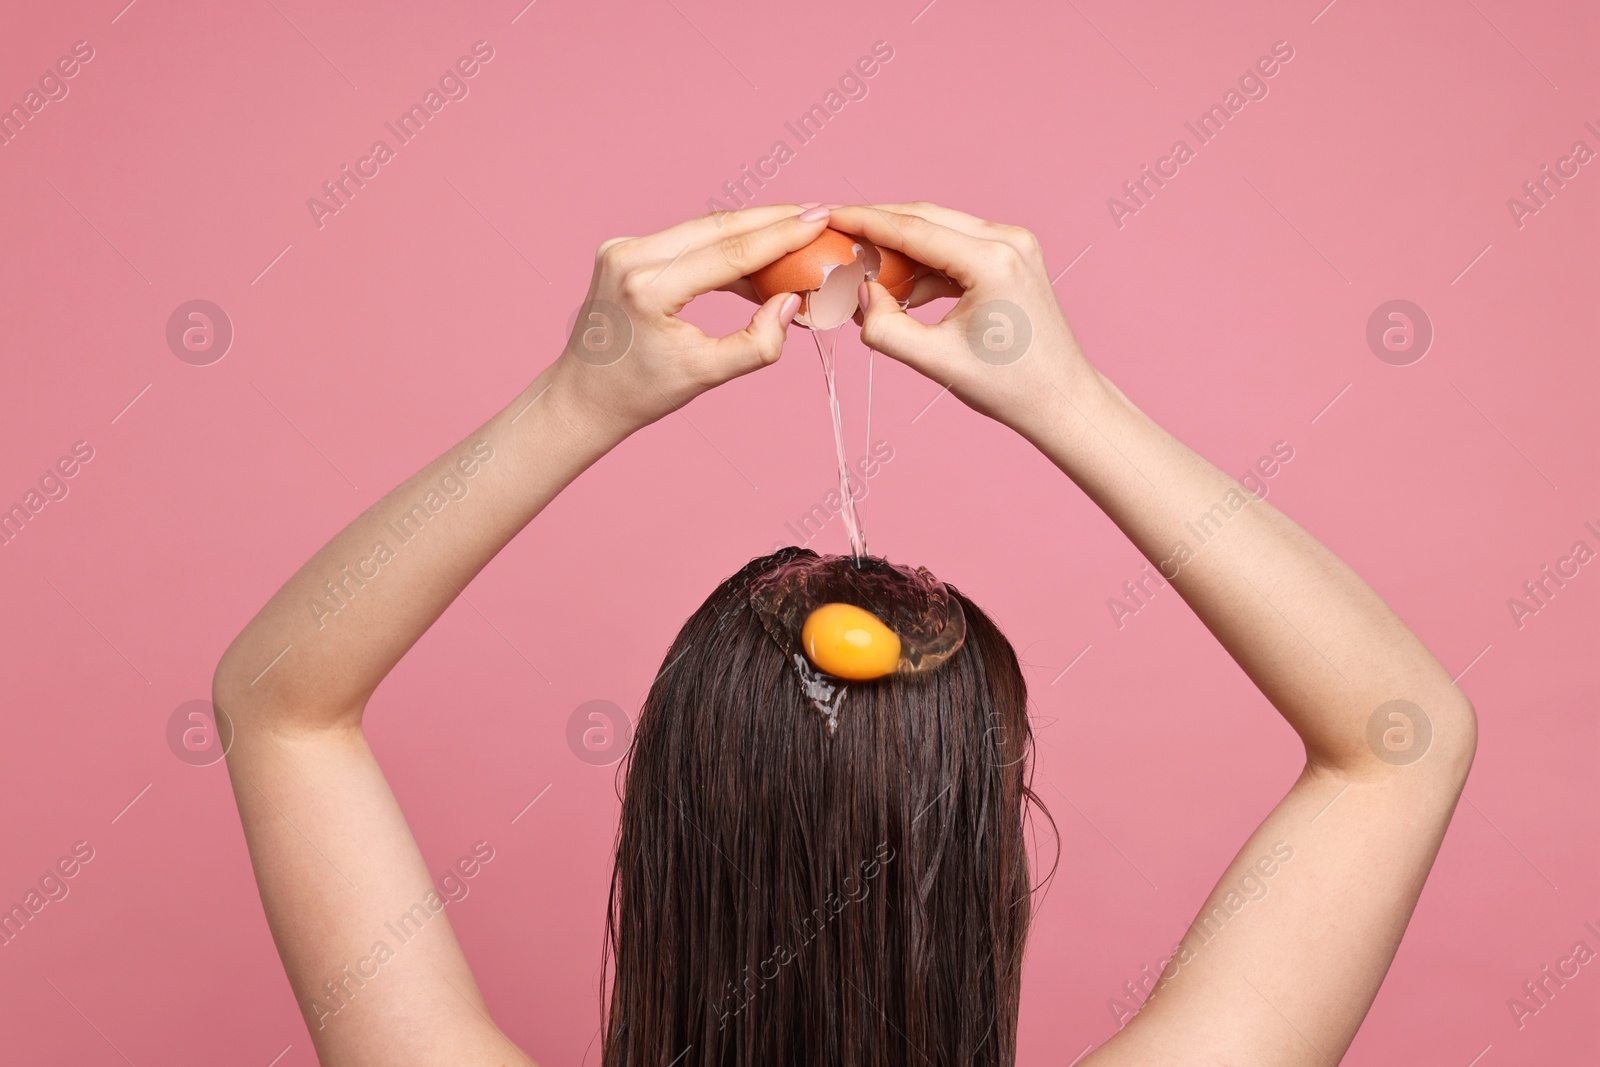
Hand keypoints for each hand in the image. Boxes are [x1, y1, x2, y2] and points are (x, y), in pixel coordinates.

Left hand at [551, 204, 831, 438]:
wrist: (584, 396)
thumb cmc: (641, 392)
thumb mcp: (706, 375)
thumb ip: (757, 343)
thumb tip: (790, 302)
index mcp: (647, 289)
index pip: (729, 252)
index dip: (780, 236)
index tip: (819, 219)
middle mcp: (629, 257)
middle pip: (717, 228)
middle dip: (771, 220)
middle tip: (818, 214)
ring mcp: (622, 248)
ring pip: (702, 229)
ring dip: (750, 230)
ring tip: (796, 232)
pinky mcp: (623, 250)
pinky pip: (686, 240)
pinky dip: (723, 244)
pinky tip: (757, 254)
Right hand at [828, 202, 1099, 437]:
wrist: (1060, 398)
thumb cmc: (1008, 386)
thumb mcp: (936, 362)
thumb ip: (885, 328)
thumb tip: (857, 293)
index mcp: (992, 262)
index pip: (913, 229)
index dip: (864, 221)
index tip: (828, 216)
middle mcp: (1008, 241)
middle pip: (925, 218)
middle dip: (878, 225)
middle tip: (837, 235)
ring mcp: (1014, 244)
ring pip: (939, 229)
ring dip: (901, 246)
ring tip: (862, 270)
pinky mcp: (1012, 255)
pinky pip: (956, 246)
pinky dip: (925, 262)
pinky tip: (900, 287)